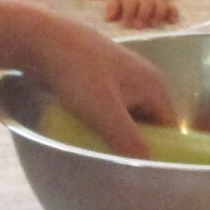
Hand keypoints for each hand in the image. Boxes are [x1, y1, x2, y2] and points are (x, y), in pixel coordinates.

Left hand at [22, 14, 173, 154]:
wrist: (40, 39)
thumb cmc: (79, 74)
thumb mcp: (106, 113)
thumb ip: (130, 142)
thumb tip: (151, 170)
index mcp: (153, 84)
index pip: (168, 125)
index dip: (161, 148)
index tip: (144, 169)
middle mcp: (141, 77)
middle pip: (147, 120)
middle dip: (135, 141)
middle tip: (119, 164)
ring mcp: (118, 74)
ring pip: (125, 113)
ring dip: (116, 131)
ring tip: (101, 150)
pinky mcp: (97, 75)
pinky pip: (107, 105)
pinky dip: (101, 119)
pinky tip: (87, 131)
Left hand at [104, 0, 178, 28]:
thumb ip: (113, 8)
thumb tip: (108, 18)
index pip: (130, 3)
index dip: (128, 13)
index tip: (125, 24)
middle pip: (147, 4)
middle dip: (143, 15)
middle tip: (139, 26)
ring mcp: (157, 0)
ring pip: (161, 5)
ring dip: (158, 15)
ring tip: (153, 24)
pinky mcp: (167, 4)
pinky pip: (172, 7)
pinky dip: (173, 14)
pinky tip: (172, 21)